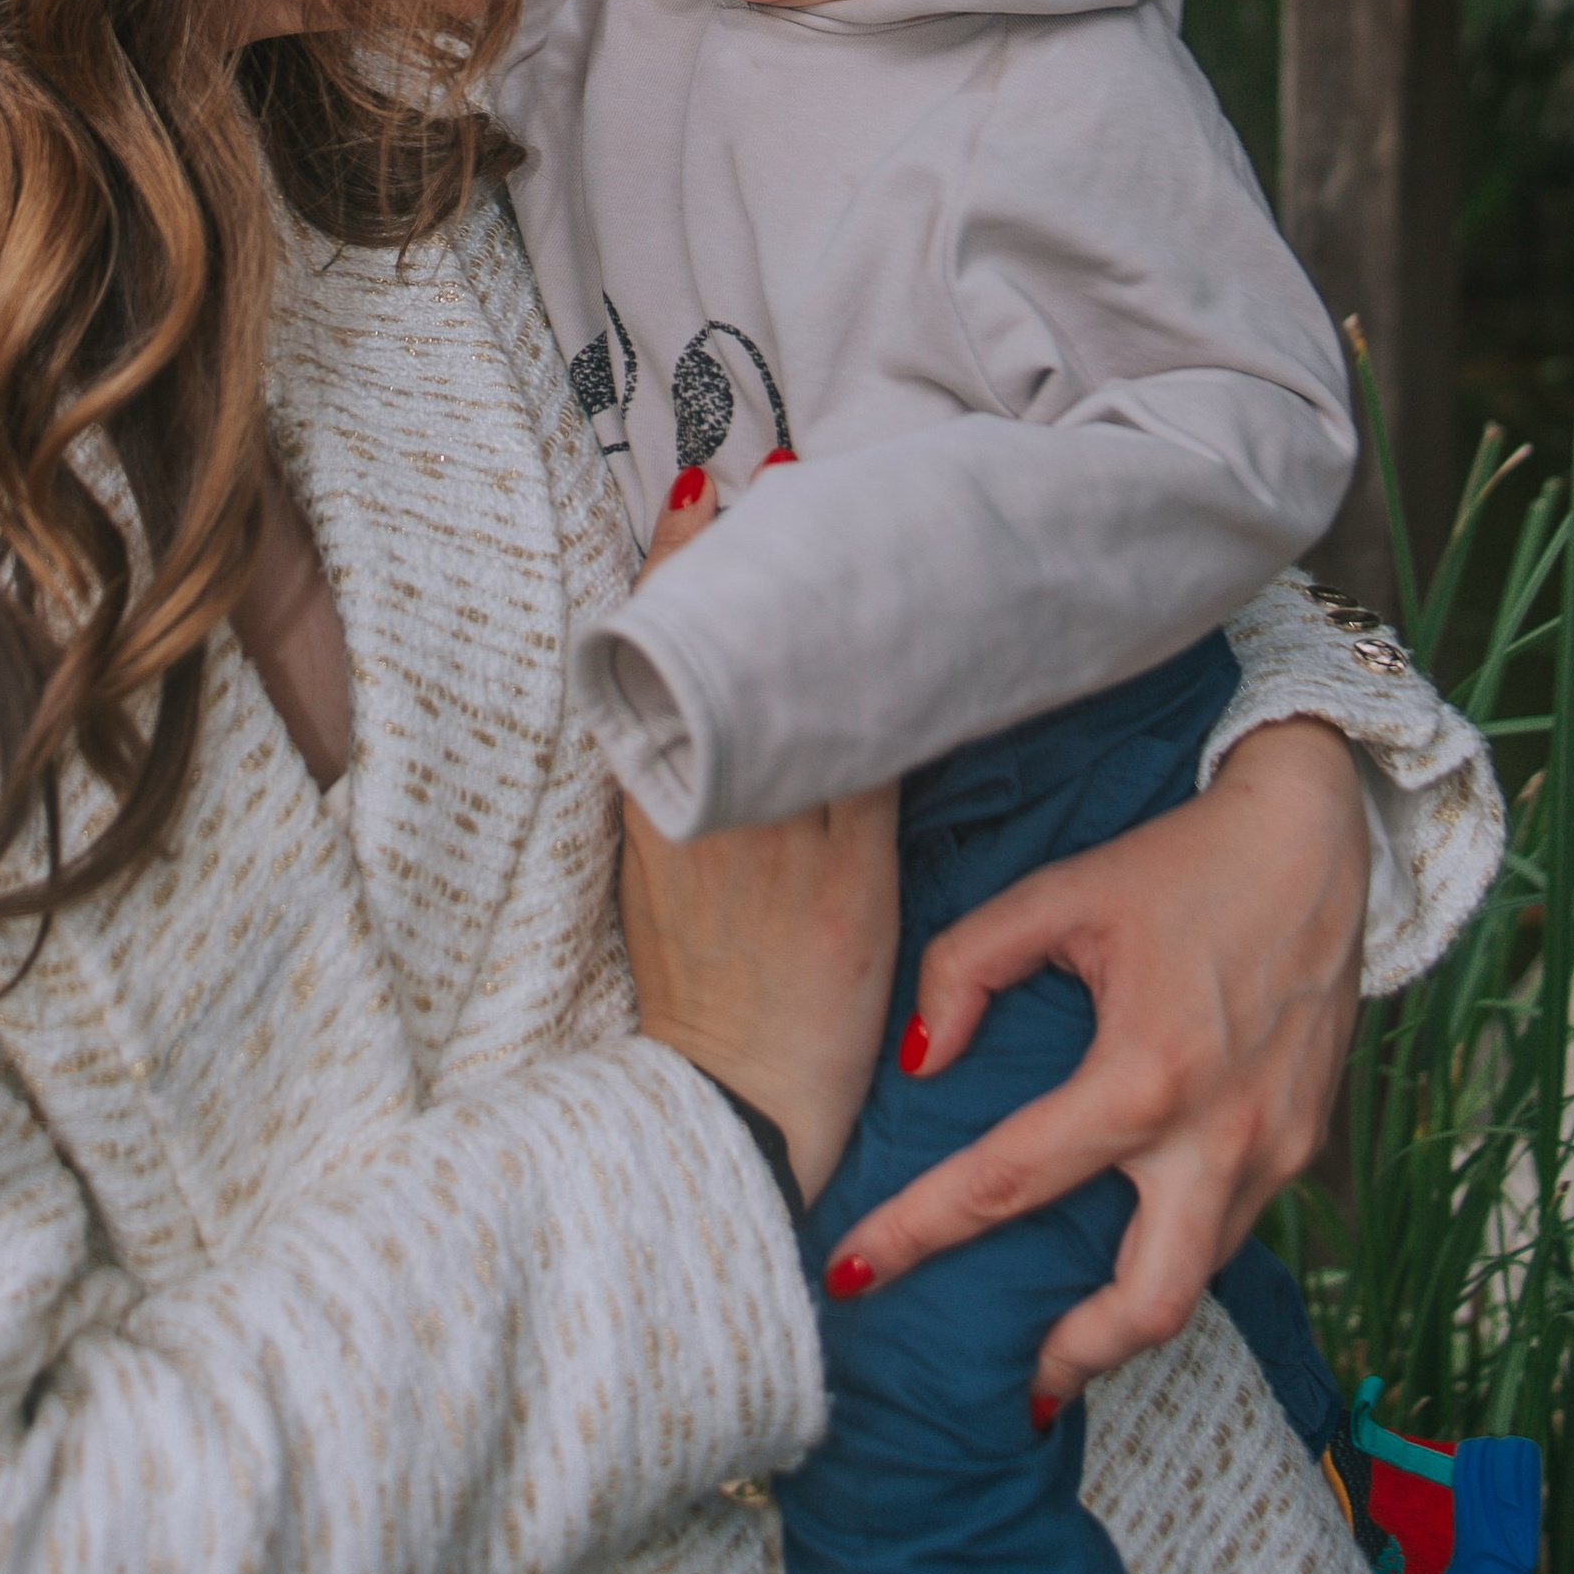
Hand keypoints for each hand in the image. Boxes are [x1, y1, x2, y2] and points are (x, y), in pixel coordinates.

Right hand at [618, 474, 898, 1206]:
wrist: (736, 1101)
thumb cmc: (700, 989)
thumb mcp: (656, 878)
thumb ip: (673, 790)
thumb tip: (697, 707)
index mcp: (650, 800)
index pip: (656, 657)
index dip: (674, 567)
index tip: (695, 490)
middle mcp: (709, 803)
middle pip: (729, 654)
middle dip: (748, 557)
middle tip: (778, 472)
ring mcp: (780, 834)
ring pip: (809, 692)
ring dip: (835, 605)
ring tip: (856, 519)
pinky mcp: (848, 871)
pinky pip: (876, 761)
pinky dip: (896, 696)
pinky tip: (922, 636)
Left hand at [824, 715, 1367, 1406]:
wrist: (1314, 843)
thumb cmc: (1179, 863)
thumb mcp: (1057, 894)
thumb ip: (967, 970)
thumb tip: (921, 1061)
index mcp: (1145, 1072)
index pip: (1008, 1181)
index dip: (917, 1234)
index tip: (851, 1276)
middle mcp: (1218, 1133)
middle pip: (1146, 1303)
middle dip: (1073, 1358)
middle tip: (1010, 1379)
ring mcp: (1273, 1150)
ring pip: (1197, 1282)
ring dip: (1127, 1321)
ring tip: (1062, 1335)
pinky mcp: (1303, 1145)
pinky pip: (1231, 1234)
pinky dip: (1172, 1262)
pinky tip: (1125, 1253)